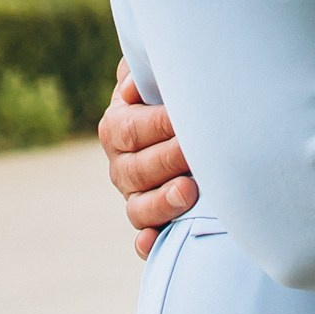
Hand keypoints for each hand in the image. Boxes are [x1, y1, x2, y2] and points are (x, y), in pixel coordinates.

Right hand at [102, 72, 196, 258]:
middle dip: (168, 161)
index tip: (185, 117)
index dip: (158, 125)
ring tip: (189, 192)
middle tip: (195, 152)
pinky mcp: (153, 220)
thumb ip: (147, 70)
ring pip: (138, 208)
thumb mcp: (158, 74)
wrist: (188, 120)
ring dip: (161, 203)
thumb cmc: (176, 91)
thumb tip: (137, 81)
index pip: (131, 129)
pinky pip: (144, 239)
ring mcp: (136, 195)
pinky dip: (148, 243)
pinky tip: (156, 243)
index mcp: (119, 126)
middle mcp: (122, 164)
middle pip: (136, 169)